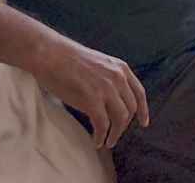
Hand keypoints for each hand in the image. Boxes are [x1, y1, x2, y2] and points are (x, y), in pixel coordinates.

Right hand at [33, 36, 148, 148]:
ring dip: (115, 134)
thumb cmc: (68, 60)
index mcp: (121, 68)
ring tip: (108, 142)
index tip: (144, 123)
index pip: (139, 93)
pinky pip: (102, 124)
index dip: (144, 110)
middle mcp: (118, 78)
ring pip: (120, 118)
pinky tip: (96, 141)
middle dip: (125, 126)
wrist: (50, 54)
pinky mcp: (92, 98)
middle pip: (131, 108)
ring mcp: (106, 88)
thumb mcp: (99, 65)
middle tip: (116, 136)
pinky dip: (101, 136)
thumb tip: (111, 101)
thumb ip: (109, 80)